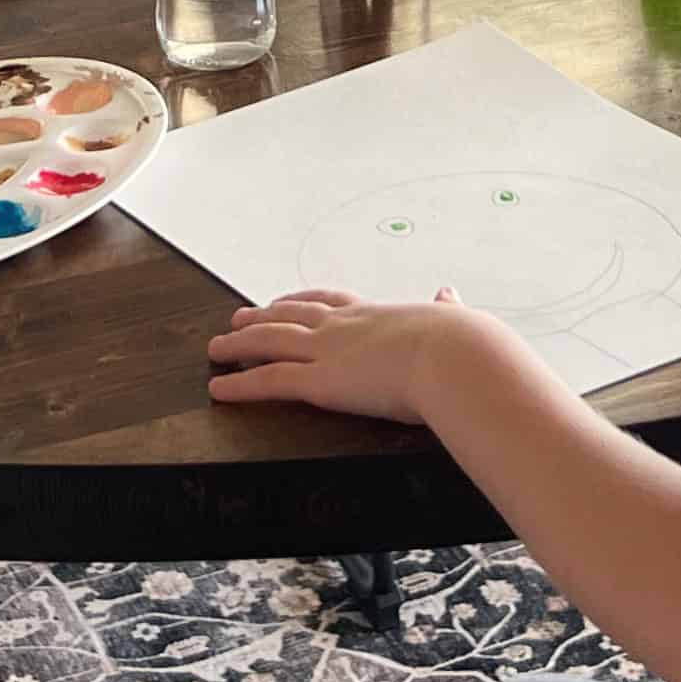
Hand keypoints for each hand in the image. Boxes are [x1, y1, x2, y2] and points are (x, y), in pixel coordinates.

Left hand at [206, 287, 525, 423]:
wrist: (458, 357)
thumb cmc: (464, 346)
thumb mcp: (454, 320)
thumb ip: (447, 309)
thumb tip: (451, 292)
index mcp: (378, 314)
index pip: (332, 301)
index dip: (305, 301)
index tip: (287, 300)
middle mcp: (346, 327)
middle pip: (292, 315)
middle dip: (262, 316)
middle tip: (237, 318)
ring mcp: (329, 351)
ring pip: (270, 343)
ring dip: (239, 345)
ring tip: (216, 348)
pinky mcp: (320, 381)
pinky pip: (270, 381)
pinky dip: (240, 385)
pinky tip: (220, 389)